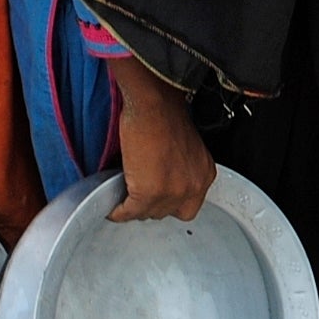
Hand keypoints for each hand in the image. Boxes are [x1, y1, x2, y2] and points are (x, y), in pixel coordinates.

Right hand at [109, 55, 214, 221]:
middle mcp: (194, 186)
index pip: (187, 205)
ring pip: (149, 214)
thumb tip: (164, 179)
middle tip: (138, 197)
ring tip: (124, 199)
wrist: (154, 104)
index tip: (156, 200)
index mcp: (204, 174)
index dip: (168, 203)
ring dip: (135, 209)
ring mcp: (172, 192)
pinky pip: (130, 212)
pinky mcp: (149, 193)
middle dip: (152, 207)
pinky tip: (113, 207)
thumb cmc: (166, 114)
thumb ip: (182, 169)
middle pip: (168, 212)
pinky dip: (119, 211)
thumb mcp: (186, 147)